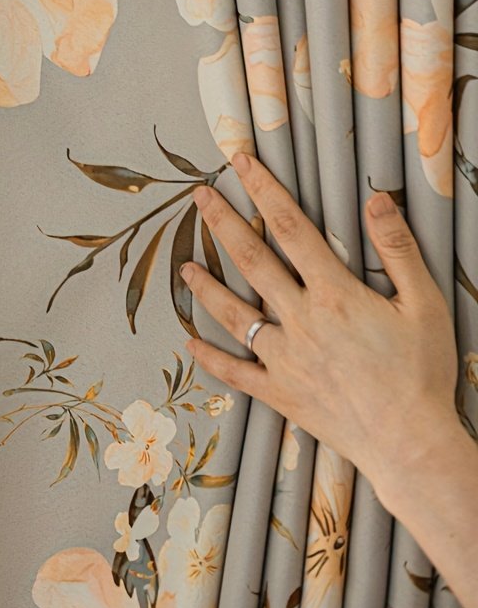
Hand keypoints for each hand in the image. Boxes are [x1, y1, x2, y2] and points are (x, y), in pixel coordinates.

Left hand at [182, 151, 463, 505]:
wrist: (411, 443)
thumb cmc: (422, 374)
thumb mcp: (424, 304)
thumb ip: (398, 249)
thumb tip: (376, 199)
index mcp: (333, 294)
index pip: (290, 228)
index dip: (264, 191)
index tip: (241, 164)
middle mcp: (300, 320)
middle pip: (251, 261)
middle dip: (222, 223)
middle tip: (199, 197)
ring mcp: (284, 358)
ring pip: (234, 314)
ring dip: (206, 287)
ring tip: (184, 266)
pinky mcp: (279, 392)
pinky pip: (236, 373)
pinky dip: (211, 358)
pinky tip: (191, 344)